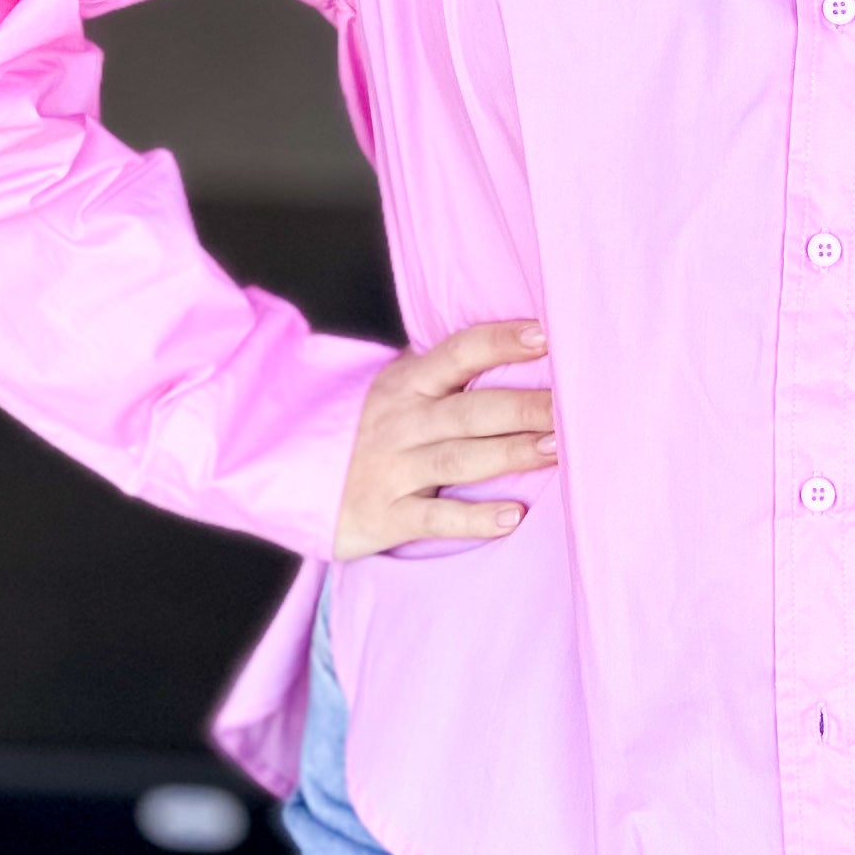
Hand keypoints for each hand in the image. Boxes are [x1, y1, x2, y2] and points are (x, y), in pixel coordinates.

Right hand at [334, 318, 554, 557]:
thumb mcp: (391, 390)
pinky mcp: (386, 515)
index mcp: (406, 384)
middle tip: (573, 407)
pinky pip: (435, 517)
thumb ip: (438, 371)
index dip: (499, 343)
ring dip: (510, 453)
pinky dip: (475, 518)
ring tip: (557, 451)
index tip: (544, 336)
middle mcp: (401, 422)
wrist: (281, 476)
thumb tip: (507, 341)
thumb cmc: (360, 429)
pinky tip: (513, 516)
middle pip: (471, 410)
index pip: (457, 354)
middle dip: (525, 407)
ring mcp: (392, 469)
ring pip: (459, 459)